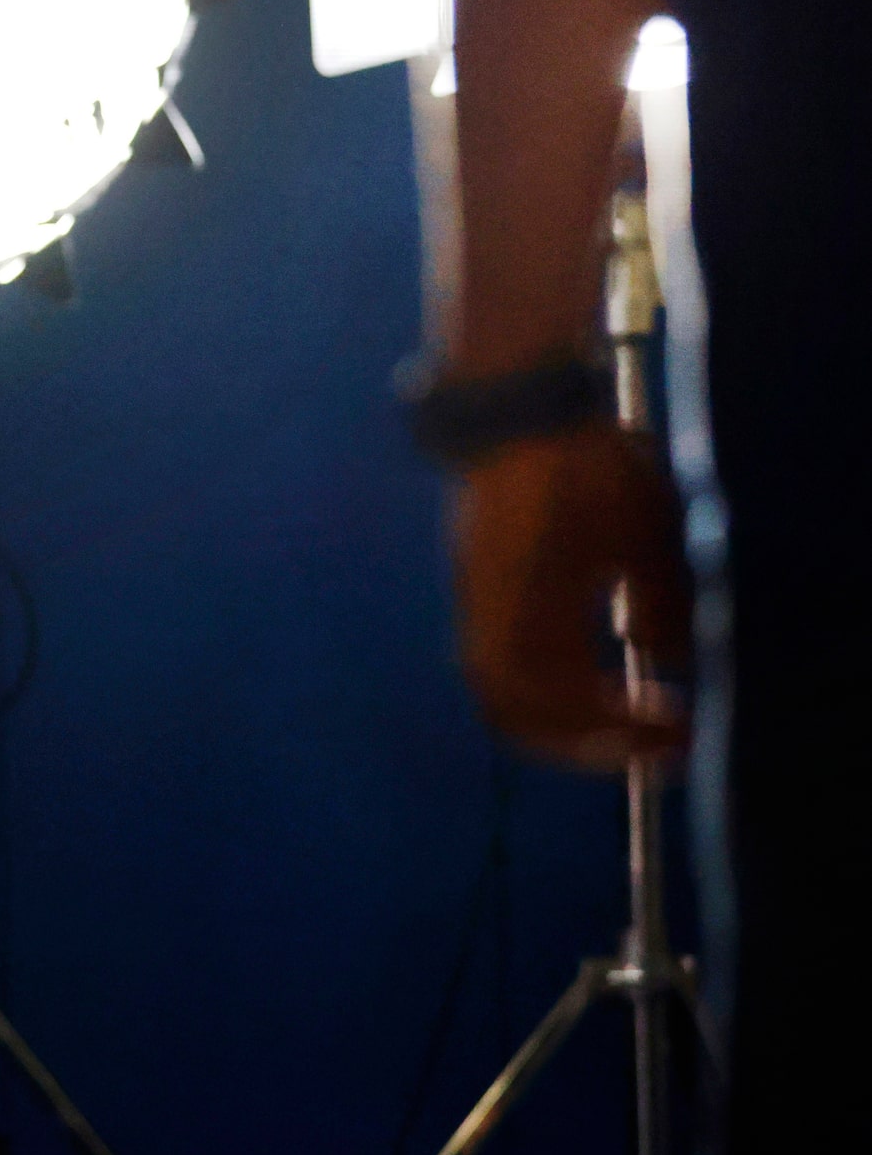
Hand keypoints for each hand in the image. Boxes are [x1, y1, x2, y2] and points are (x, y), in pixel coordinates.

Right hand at [453, 420, 689, 768]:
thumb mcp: (646, 533)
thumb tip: (662, 662)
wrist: (518, 407)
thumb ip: (660, 606)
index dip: (621, 733)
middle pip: (515, 713)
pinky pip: (499, 657)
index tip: (678, 734)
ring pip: (501, 689)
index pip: (564, 704)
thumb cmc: (587, 464)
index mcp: (530, 607)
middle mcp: (490, 614)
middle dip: (583, 743)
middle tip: (651, 747)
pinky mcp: (477, 585)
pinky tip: (595, 668)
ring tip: (622, 716)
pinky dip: (545, 683)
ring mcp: (476, 599)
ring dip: (559, 718)